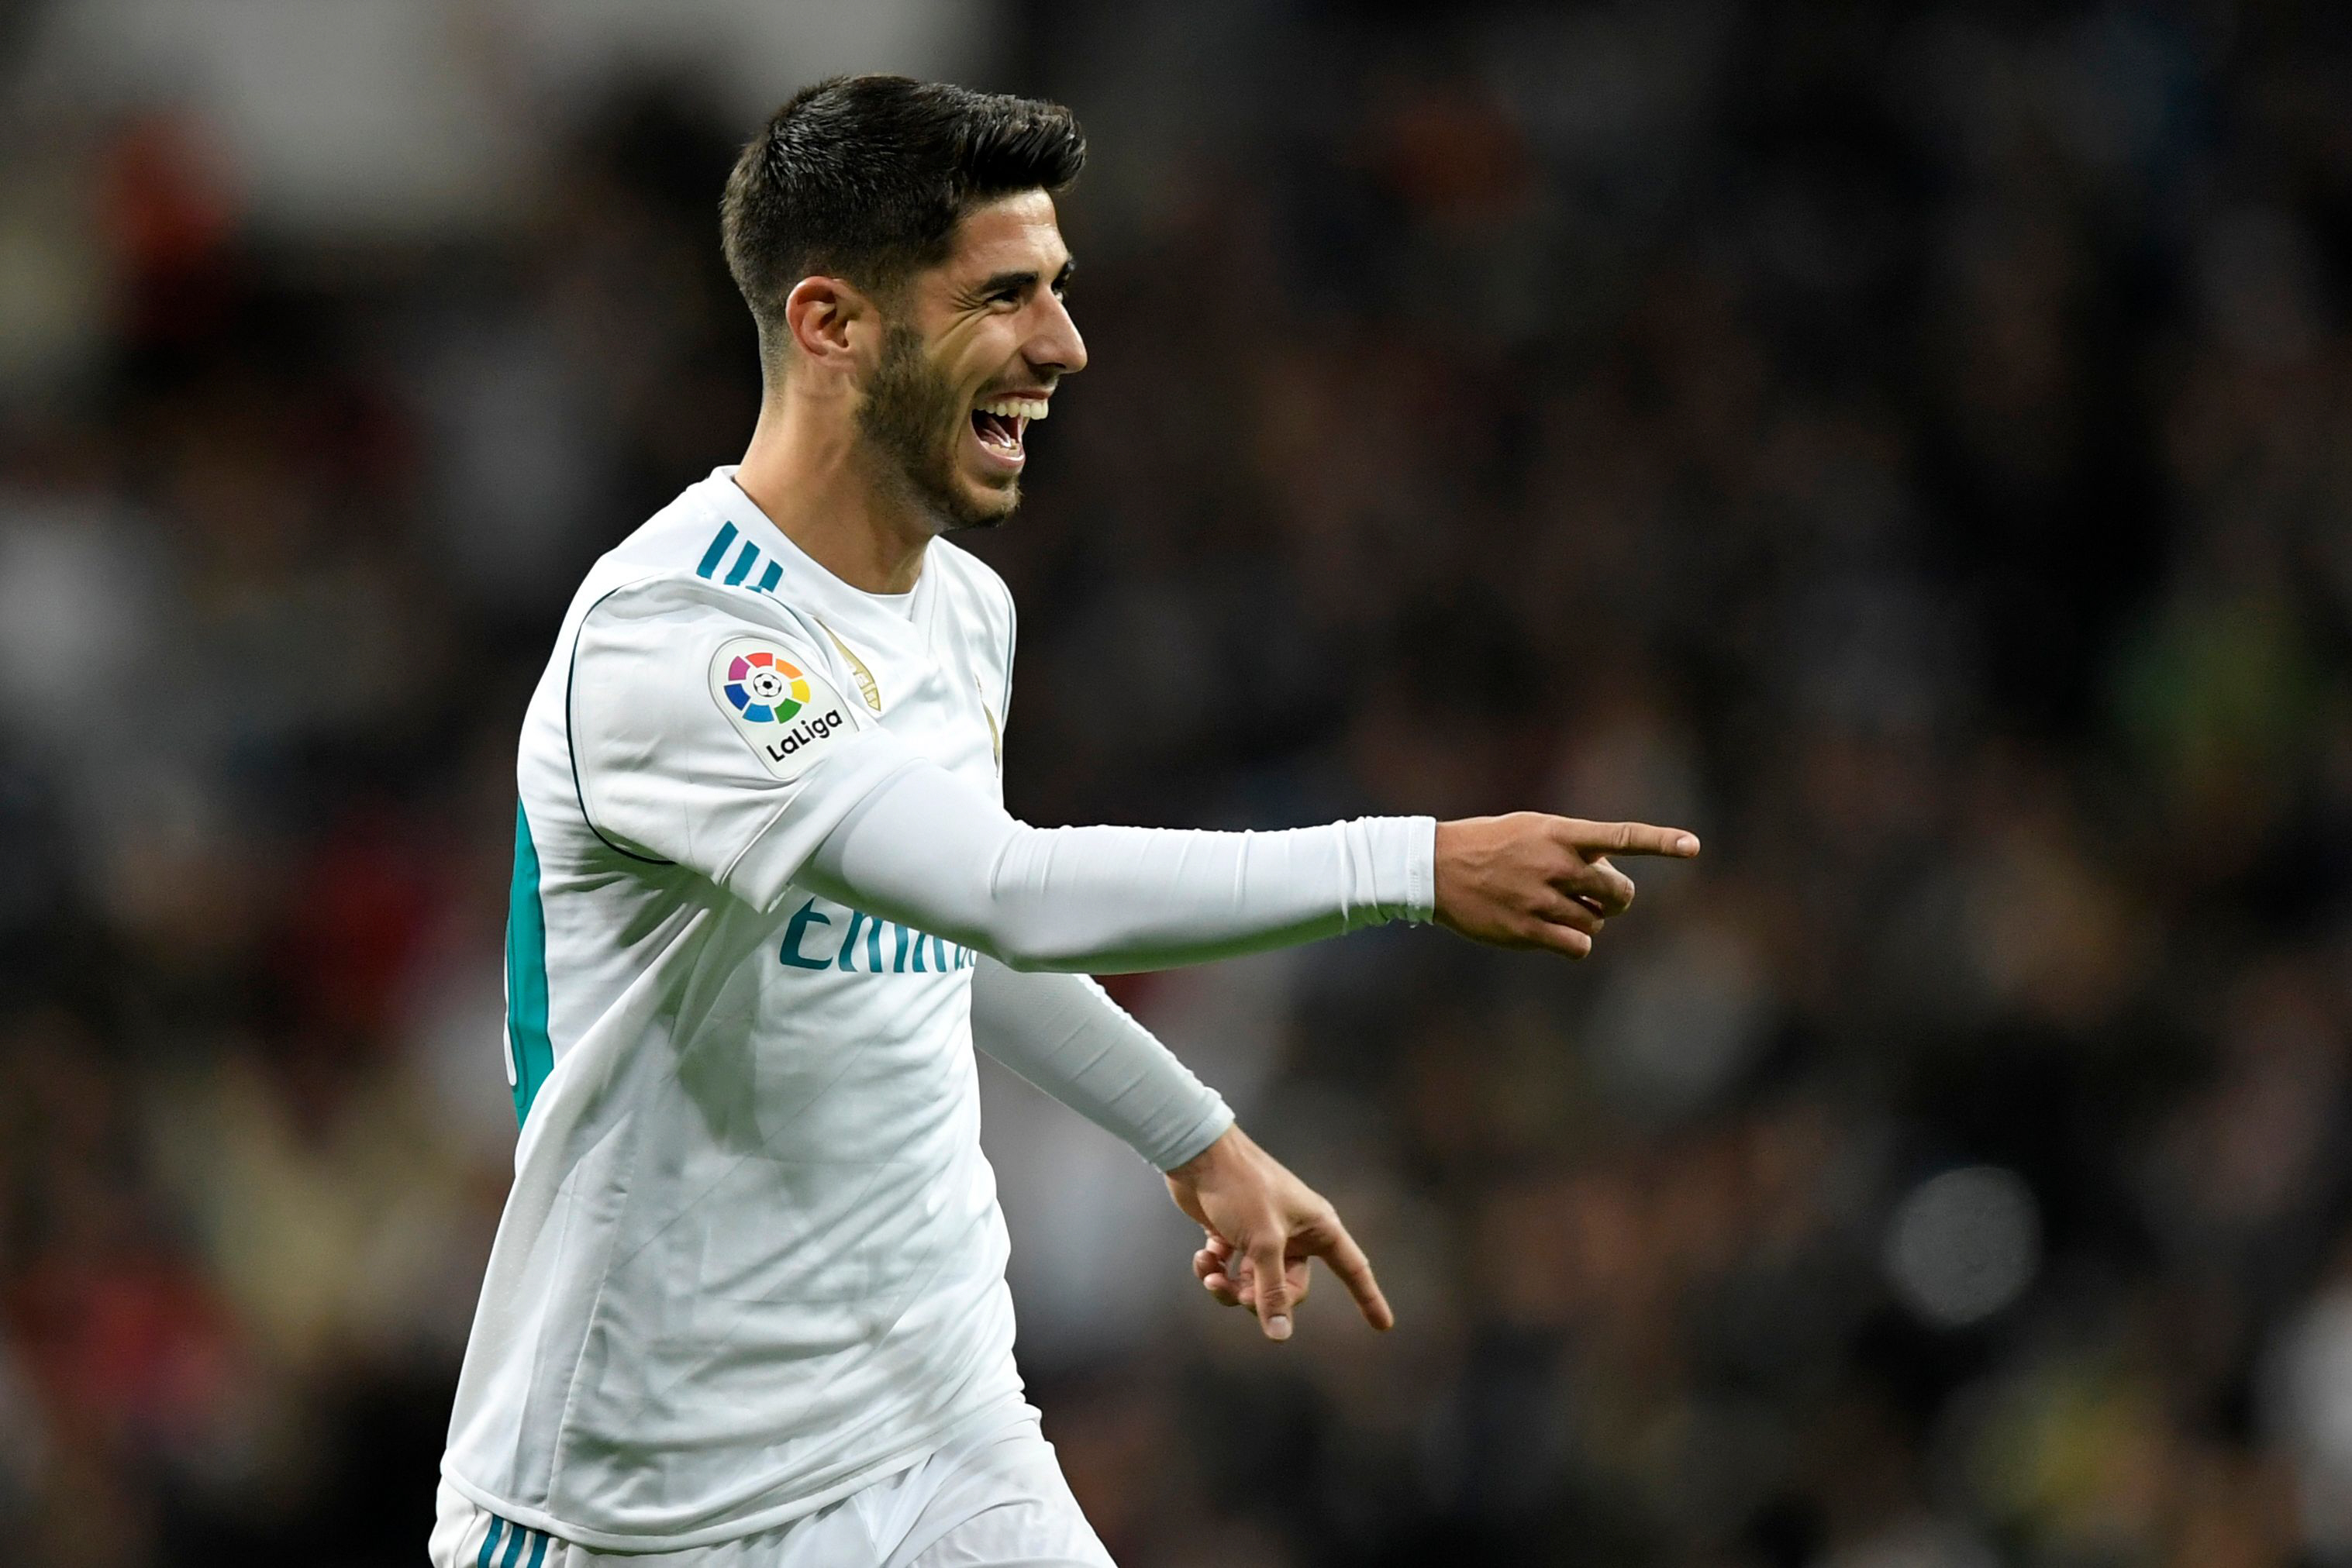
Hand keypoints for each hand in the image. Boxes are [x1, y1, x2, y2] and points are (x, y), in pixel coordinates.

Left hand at [1163, 1124, 1392, 1341]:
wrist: (1198, 1154)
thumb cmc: (1241, 1189)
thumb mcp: (1263, 1243)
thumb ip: (1271, 1291)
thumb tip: (1280, 1335)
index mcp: (1317, 1226)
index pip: (1352, 1269)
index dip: (1368, 1298)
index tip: (1384, 1326)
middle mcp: (1295, 1232)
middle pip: (1291, 1288)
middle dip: (1262, 1298)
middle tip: (1239, 1294)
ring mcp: (1263, 1234)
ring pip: (1255, 1283)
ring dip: (1231, 1288)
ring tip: (1211, 1277)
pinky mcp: (1234, 1234)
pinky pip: (1231, 1269)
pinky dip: (1215, 1270)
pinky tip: (1202, 1259)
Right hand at [1433, 813, 1699, 957]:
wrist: (1435, 868)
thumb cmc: (1488, 845)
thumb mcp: (1532, 829)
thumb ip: (1572, 847)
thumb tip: (1606, 877)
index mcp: (1559, 833)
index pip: (1621, 836)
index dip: (1661, 841)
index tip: (1694, 846)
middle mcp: (1556, 865)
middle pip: (1618, 891)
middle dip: (1614, 897)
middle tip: (1595, 894)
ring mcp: (1543, 899)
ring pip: (1597, 922)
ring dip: (1587, 919)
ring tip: (1556, 908)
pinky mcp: (1528, 929)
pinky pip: (1578, 946)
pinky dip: (1575, 943)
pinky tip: (1553, 932)